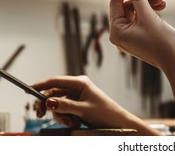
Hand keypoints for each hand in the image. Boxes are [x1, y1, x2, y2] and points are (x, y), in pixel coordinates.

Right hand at [32, 75, 158, 133]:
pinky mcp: (77, 104)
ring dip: (59, 114)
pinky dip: (65, 117)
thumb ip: (65, 106)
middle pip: (53, 93)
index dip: (41, 84)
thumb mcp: (83, 110)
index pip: (55, 80)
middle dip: (48, 105)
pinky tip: (73, 122)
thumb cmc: (105, 113)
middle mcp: (77, 87)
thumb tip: (48, 102)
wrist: (117, 122)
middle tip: (40, 115)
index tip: (28, 89)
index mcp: (80, 82)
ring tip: (70, 122)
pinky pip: (64, 109)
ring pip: (57, 103)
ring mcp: (77, 95)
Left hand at [109, 0, 174, 71]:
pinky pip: (142, 18)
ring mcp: (132, 37)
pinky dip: (151, 11)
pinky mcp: (142, 37)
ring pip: (137, 11)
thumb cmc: (162, 43)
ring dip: (149, 4)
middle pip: (128, 7)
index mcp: (117, 32)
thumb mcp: (148, 16)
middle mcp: (121, 35)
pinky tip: (162, 9)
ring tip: (163, 3)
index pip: (115, 3)